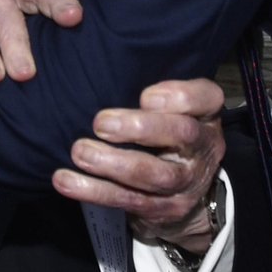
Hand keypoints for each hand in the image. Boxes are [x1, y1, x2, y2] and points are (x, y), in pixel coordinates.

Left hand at [52, 79, 225, 253]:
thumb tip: (89, 62)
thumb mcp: (169, 106)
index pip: (207, 97)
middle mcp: (202, 147)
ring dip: (113, 163)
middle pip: (182, 133)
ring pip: (155, 174)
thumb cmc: (164, 130)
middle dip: (140, 127)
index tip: (144, 95)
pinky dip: (94, 191)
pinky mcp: (165, 209)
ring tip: (79, 152)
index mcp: (204, 114)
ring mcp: (187, 181)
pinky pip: (129, 200)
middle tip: (100, 123)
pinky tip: (65, 180)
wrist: (186, 191)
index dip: (179, 95)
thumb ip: (144, 86)